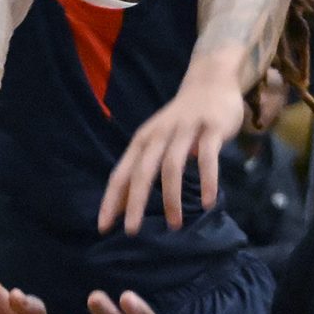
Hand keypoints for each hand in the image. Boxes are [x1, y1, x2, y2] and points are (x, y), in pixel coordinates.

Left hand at [98, 73, 243, 232]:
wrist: (210, 82)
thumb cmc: (180, 120)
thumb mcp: (156, 139)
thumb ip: (143, 166)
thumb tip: (126, 205)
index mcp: (142, 140)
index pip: (121, 173)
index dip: (111, 200)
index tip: (103, 228)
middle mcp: (159, 135)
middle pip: (142, 171)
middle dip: (134, 202)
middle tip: (131, 231)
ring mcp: (185, 130)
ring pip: (172, 167)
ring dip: (171, 198)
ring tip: (174, 226)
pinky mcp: (211, 129)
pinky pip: (207, 158)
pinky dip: (207, 181)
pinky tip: (208, 203)